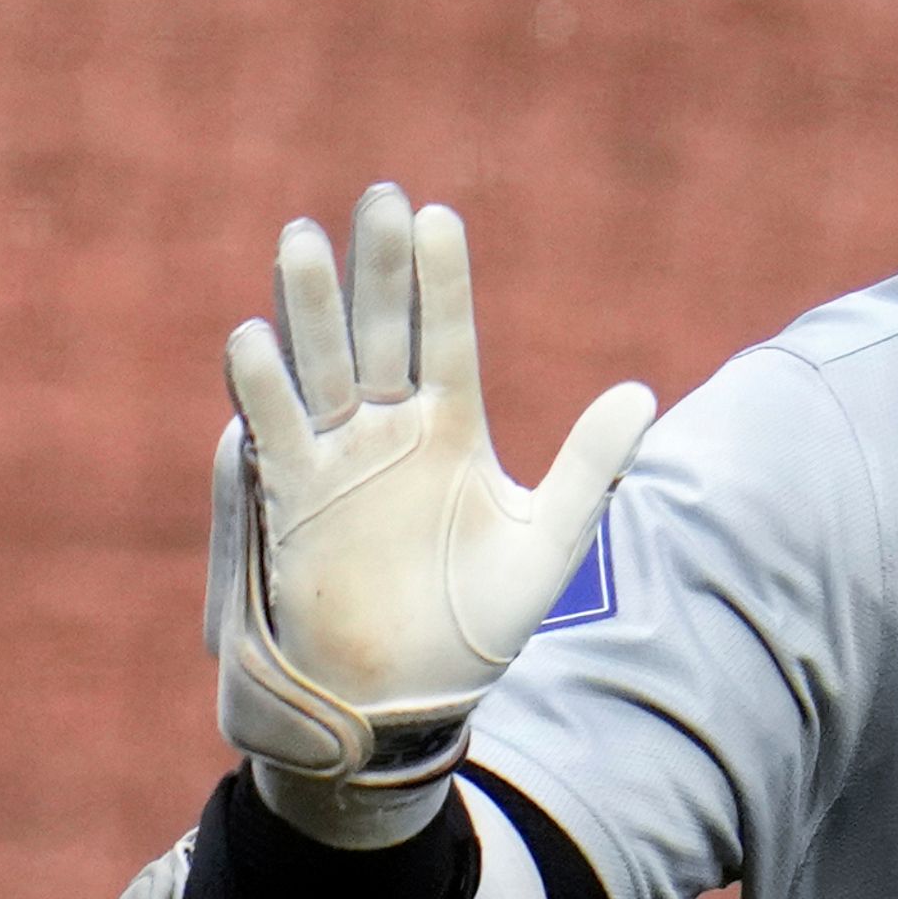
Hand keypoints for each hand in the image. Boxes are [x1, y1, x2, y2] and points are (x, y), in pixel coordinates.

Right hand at [209, 184, 655, 839]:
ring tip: (304, 240)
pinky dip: (263, 388)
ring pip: (322, 365)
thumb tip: (643, 394)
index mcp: (452, 429)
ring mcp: (338, 460)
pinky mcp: (293, 499)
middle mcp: (390, 430)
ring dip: (312, 307)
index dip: (442, 282)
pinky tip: (254, 337)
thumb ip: (588, 466)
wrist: (408, 699)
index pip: (448, 337)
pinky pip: (275, 433)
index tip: (439, 218)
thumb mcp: (547, 542)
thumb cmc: (480, 623)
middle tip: (378, 199)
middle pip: (380, 332)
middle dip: (378, 270)